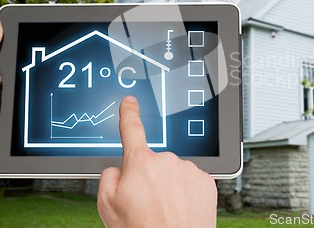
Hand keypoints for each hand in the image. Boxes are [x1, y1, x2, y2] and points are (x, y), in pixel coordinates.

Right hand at [98, 96, 216, 227]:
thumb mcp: (107, 206)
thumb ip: (109, 177)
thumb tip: (119, 168)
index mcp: (140, 163)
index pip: (131, 130)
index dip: (128, 114)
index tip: (130, 102)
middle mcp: (167, 160)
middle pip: (153, 162)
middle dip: (149, 178)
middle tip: (147, 204)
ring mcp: (189, 170)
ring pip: (174, 173)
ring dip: (169, 187)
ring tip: (165, 211)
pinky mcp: (206, 181)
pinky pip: (191, 181)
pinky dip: (186, 193)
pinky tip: (180, 210)